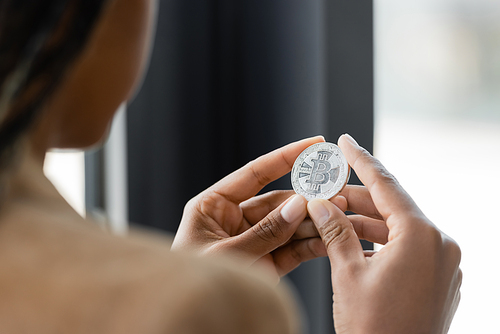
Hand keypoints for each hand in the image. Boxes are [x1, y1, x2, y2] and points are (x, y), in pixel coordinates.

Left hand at [171, 136, 327, 281]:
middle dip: (308, 197)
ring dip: (315, 220)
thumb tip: (298, 205)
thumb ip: (264, 232)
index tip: (314, 144)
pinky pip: (293, 248)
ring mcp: (254, 241)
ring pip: (290, 224)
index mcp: (214, 207)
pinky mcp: (268, 262)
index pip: (254, 173)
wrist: (193, 320)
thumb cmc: (195, 285)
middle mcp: (235, 220)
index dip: (285, 157)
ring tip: (340, 215)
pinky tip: (330, 239)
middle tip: (336, 190)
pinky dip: (312, 244)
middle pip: (278, 201)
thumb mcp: (226, 255)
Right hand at [307, 134, 461, 333]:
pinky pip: (407, 248)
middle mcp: (441, 244)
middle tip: (326, 187)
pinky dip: (380, 241)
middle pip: (392, 206)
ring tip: (331, 215)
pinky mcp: (439, 279)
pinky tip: (352, 240)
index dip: (360, 160)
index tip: (345, 141)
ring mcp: (444, 263)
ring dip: (365, 221)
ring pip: (398, 228)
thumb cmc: (373, 328)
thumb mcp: (347, 273)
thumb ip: (334, 230)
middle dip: (356, 196)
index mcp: (422, 236)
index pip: (385, 185)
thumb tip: (319, 201)